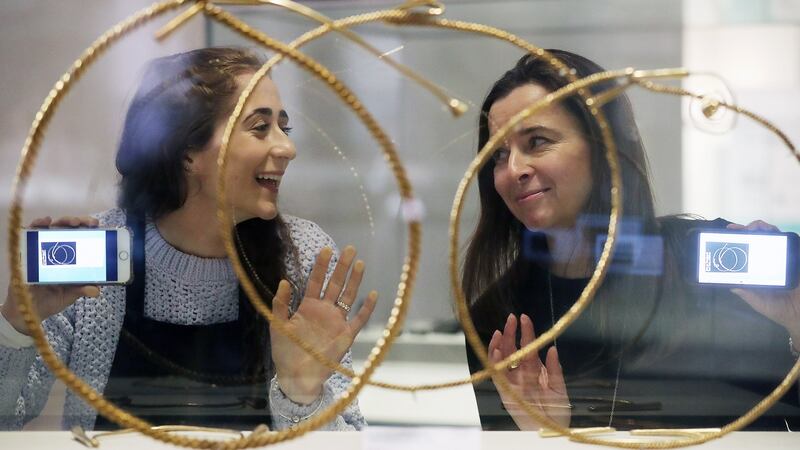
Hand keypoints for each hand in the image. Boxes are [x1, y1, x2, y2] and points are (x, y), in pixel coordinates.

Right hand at [1, 216, 100, 335]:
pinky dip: (39, 224)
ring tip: (73, 222)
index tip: (99, 227)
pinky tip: (46, 221)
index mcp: (73, 258)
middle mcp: (59, 250)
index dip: (91, 230)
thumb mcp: (70, 294)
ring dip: (65, 221)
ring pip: (55, 227)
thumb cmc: (52, 299)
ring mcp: (44, 248)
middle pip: (71, 229)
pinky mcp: (28, 249)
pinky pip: (32, 232)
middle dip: (82, 222)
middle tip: (89, 224)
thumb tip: (96, 290)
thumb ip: (82, 290)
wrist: (29, 310)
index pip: (83, 238)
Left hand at [270, 245, 376, 403]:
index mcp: (308, 307)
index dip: (321, 266)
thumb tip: (284, 281)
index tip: (326, 250)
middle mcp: (325, 310)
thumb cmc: (285, 352)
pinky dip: (366, 308)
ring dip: (354, 281)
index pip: (316, 281)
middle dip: (342, 266)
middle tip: (350, 248)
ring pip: (348, 296)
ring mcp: (337, 322)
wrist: (296, 377)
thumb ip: (281, 304)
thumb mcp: (278, 326)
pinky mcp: (346, 336)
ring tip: (360, 263)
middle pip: (335, 284)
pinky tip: (373, 294)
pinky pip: (359, 320)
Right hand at [488, 313, 569, 429]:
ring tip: (500, 332)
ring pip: (502, 360)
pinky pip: (498, 377)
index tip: (524, 318)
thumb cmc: (557, 411)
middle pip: (512, 349)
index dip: (526, 332)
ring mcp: (513, 382)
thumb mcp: (559, 387)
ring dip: (499, 346)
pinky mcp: (506, 393)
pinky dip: (495, 364)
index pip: (528, 346)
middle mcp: (521, 373)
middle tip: (511, 318)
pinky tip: (496, 352)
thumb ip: (555, 369)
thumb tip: (552, 348)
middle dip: (511, 333)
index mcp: (535, 369)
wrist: (550, 430)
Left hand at [727, 220, 799, 348]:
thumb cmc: (777, 308)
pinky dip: (781, 236)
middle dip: (749, 230)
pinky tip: (772, 233)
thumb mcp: (757, 301)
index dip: (739, 240)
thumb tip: (730, 283)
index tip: (728, 232)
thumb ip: (745, 292)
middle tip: (741, 230)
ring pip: (774, 236)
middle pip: (760, 239)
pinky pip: (791, 243)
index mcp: (759, 269)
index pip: (747, 250)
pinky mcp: (797, 258)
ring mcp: (784, 258)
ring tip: (754, 228)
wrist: (798, 314)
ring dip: (763, 229)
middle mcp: (770, 261)